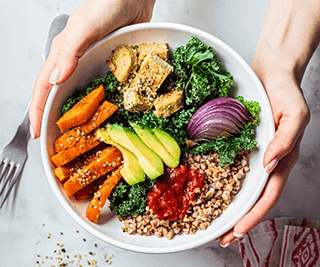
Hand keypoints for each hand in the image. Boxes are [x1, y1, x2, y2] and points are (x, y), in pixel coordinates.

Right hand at [29, 0, 154, 138]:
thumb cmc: (107, 4)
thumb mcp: (84, 27)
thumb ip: (69, 51)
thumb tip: (57, 79)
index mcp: (62, 54)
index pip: (44, 88)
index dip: (38, 111)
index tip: (38, 134)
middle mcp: (75, 62)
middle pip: (59, 96)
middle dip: (56, 118)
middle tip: (58, 141)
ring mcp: (92, 65)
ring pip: (79, 95)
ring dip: (77, 115)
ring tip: (79, 135)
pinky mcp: (108, 65)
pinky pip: (100, 89)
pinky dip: (98, 104)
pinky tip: (104, 114)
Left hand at [219, 70, 309, 246]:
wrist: (271, 72)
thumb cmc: (286, 92)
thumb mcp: (294, 114)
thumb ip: (286, 140)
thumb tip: (271, 166)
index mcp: (281, 158)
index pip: (267, 195)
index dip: (253, 215)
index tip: (236, 232)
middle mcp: (266, 161)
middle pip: (252, 197)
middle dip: (238, 219)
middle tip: (220, 237)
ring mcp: (252, 153)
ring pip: (240, 186)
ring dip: (228, 205)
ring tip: (212, 220)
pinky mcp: (239, 143)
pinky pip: (229, 165)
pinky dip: (220, 180)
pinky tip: (207, 187)